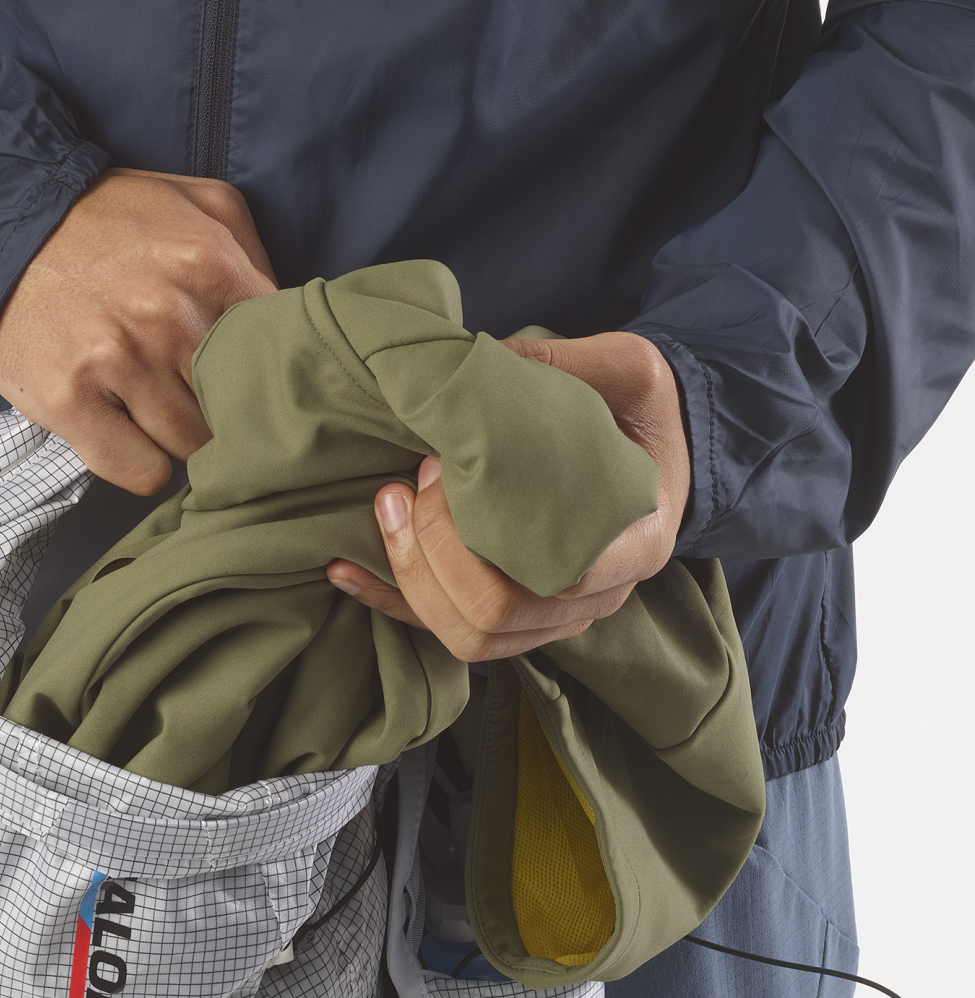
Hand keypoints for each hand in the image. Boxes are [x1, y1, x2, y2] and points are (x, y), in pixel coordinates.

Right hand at [0, 167, 276, 494]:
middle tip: (202, 398)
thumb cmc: (111, 221)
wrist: (2, 225)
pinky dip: (142, 464)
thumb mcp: (200, 204)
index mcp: (208, 265)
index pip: (276, 357)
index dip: (269, 377)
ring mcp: (115, 362)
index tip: (257, 383)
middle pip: (235, 410)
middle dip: (225, 411)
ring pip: (192, 449)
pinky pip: (140, 472)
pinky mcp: (69, 401)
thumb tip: (292, 326)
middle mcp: (166, 316)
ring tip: (161, 412)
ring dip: (182, 440)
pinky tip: (131, 435)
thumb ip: (256, 257)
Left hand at [325, 331, 690, 660]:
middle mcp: (596, 596)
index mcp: (637, 542)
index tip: (447, 468)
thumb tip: (478, 361)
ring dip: (410, 578)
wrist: (652, 448)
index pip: (563, 576)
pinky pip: (443, 628)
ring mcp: (554, 615)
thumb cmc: (641, 411)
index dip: (487, 534)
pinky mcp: (513, 616)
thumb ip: (562, 366)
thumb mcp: (626, 370)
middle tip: (410, 484)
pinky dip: (390, 602)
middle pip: (498, 615)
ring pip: (468, 636)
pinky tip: (344, 569)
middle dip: (433, 554)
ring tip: (384, 507)